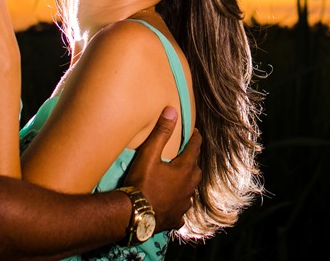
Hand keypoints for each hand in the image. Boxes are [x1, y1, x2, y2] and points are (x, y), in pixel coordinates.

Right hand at [124, 107, 202, 230]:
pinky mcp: (176, 218)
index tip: (194, 132)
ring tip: (178, 178)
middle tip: (184, 155)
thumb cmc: (141, 184)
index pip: (195, 147)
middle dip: (192, 160)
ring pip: (190, 190)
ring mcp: (183, 204)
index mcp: (185, 169)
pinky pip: (182, 209)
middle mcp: (189, 186)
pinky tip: (173, 204)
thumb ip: (161, 133)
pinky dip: (178, 204)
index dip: (195, 137)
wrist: (134, 215)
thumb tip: (172, 110)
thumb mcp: (149, 155)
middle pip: (196, 169)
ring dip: (186, 182)